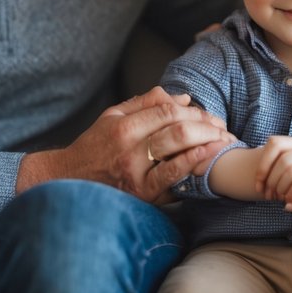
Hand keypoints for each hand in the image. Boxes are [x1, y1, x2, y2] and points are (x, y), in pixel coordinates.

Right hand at [15, 87, 231, 202]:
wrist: (67, 182)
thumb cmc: (93, 147)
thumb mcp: (112, 116)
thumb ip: (146, 104)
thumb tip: (182, 98)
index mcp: (123, 126)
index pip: (166, 111)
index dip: (193, 111)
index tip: (208, 114)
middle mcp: (129, 148)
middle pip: (178, 129)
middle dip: (206, 125)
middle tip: (223, 127)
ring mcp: (136, 173)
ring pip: (178, 150)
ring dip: (207, 143)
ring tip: (224, 140)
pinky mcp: (141, 194)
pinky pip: (173, 178)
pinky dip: (193, 164)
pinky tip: (208, 157)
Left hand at [255, 137, 291, 199]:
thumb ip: (289, 166)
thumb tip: (265, 183)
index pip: (274, 143)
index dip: (263, 164)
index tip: (259, 184)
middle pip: (280, 161)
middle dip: (270, 182)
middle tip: (270, 197)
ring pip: (290, 170)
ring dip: (282, 188)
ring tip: (282, 199)